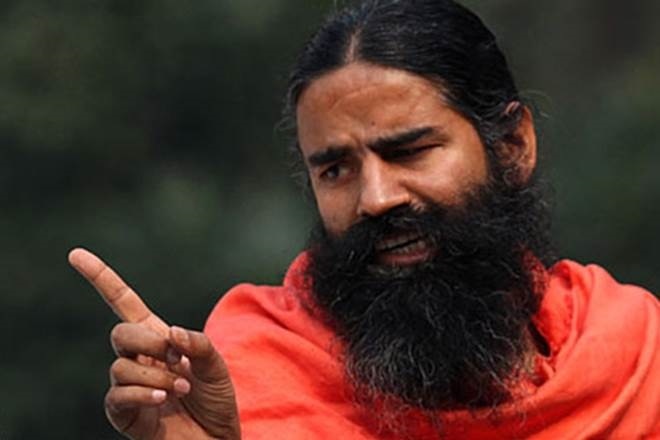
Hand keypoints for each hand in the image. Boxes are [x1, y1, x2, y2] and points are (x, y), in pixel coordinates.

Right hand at [68, 248, 240, 439]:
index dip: (101, 278)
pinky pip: (118, 394)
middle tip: (176, 359)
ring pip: (121, 365)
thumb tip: (170, 332)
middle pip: (121, 331)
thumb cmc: (215, 399)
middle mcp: (138, 357)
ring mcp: (129, 385)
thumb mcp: (216, 365)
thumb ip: (198, 344)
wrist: (216, 438)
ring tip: (181, 388)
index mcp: (157, 336)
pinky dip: (143, 392)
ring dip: (155, 374)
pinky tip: (163, 398)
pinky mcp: (124, 412)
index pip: (123, 301)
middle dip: (147, 341)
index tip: (76, 254)